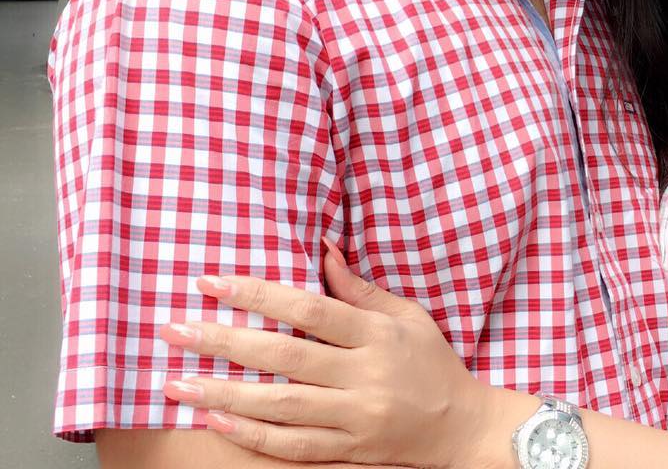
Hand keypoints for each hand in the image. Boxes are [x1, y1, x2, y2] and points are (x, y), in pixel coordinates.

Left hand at [160, 241, 501, 466]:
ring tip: (176, 384)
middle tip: (175, 331)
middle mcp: (363, 377)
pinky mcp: (347, 452)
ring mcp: (354, 419)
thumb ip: (360, 289)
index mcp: (377, 334)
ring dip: (223, 395)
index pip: (309, 310)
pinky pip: (290, 448)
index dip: (257, 294)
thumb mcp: (407, 315)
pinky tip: (214, 422)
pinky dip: (250, 436)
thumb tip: (323, 250)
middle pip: (285, 358)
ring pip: (279, 408)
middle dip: (224, 343)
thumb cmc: (432, 361)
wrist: (460, 427)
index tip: (211, 283)